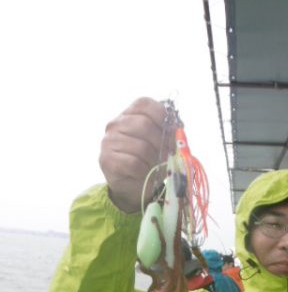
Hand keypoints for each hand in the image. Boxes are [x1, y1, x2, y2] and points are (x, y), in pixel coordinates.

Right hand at [99, 97, 175, 212]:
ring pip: (141, 147)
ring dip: (153, 160)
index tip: (170, 133)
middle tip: (166, 155)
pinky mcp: (106, 159)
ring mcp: (108, 141)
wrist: (135, 187)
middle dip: (161, 142)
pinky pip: (133, 163)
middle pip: (144, 125)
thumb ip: (168, 133)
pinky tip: (143, 173)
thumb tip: (177, 130)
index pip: (144, 104)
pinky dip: (144, 171)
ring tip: (153, 166)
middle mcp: (115, 124)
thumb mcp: (162, 144)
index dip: (162, 117)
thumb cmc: (149, 161)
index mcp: (129, 114)